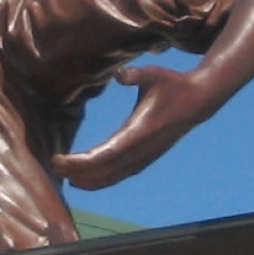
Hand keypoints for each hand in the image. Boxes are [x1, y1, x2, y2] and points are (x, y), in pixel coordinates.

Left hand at [55, 66, 195, 188]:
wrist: (199, 100)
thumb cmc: (173, 84)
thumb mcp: (154, 74)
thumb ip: (135, 75)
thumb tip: (119, 73)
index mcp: (139, 132)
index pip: (103, 155)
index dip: (79, 162)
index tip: (58, 160)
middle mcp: (141, 150)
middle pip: (104, 171)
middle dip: (77, 172)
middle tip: (54, 168)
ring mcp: (146, 157)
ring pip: (113, 177)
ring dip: (89, 180)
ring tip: (66, 178)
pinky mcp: (148, 158)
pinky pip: (121, 174)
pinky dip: (103, 179)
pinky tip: (87, 180)